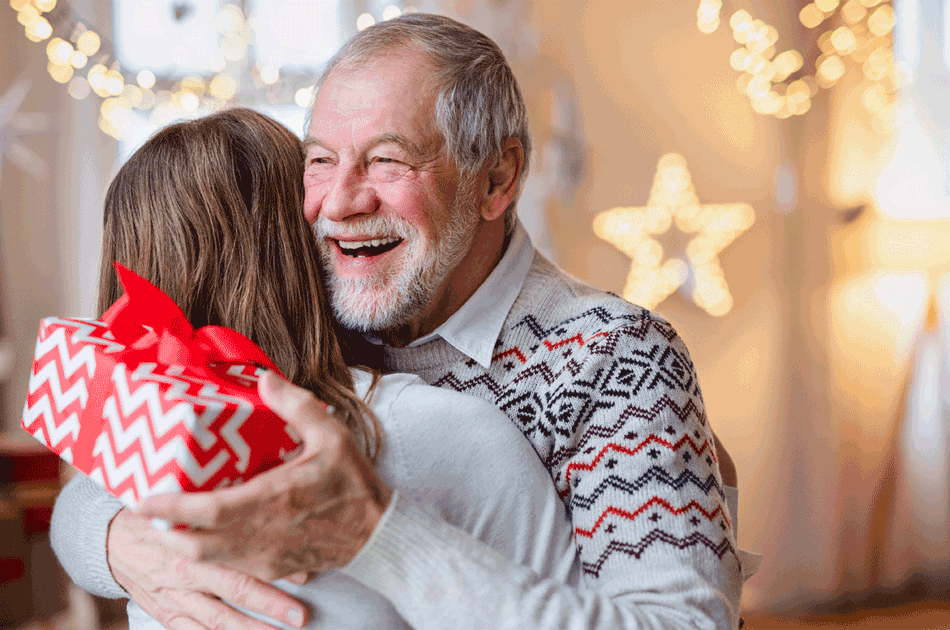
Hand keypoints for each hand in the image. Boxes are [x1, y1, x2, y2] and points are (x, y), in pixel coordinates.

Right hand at [107, 507, 307, 629]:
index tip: (305, 576)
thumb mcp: (193, 510)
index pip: (238, 555)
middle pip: (233, 590)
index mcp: (195, 541)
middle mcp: (185, 572)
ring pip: (217, 621)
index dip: (272, 569)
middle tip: (301, 616)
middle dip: (270, 605)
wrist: (113, 541)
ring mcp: (175, 598)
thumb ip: (232, 516)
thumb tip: (279, 517)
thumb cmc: (166, 518)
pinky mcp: (167, 616)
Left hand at [136, 371, 393, 579]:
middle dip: (165, 530)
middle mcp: (262, 533)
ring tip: (168, 524)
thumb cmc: (355, 484)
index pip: (206, 511)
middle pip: (195, 543)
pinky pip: (231, 567)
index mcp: (272, 499)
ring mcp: (267, 555)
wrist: (379, 533)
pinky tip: (204, 541)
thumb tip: (264, 378)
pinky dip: (209, 558)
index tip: (141, 499)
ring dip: (183, 545)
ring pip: (209, 560)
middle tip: (146, 510)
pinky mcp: (275, 567)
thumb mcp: (332, 435)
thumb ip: (296, 405)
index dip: (168, 509)